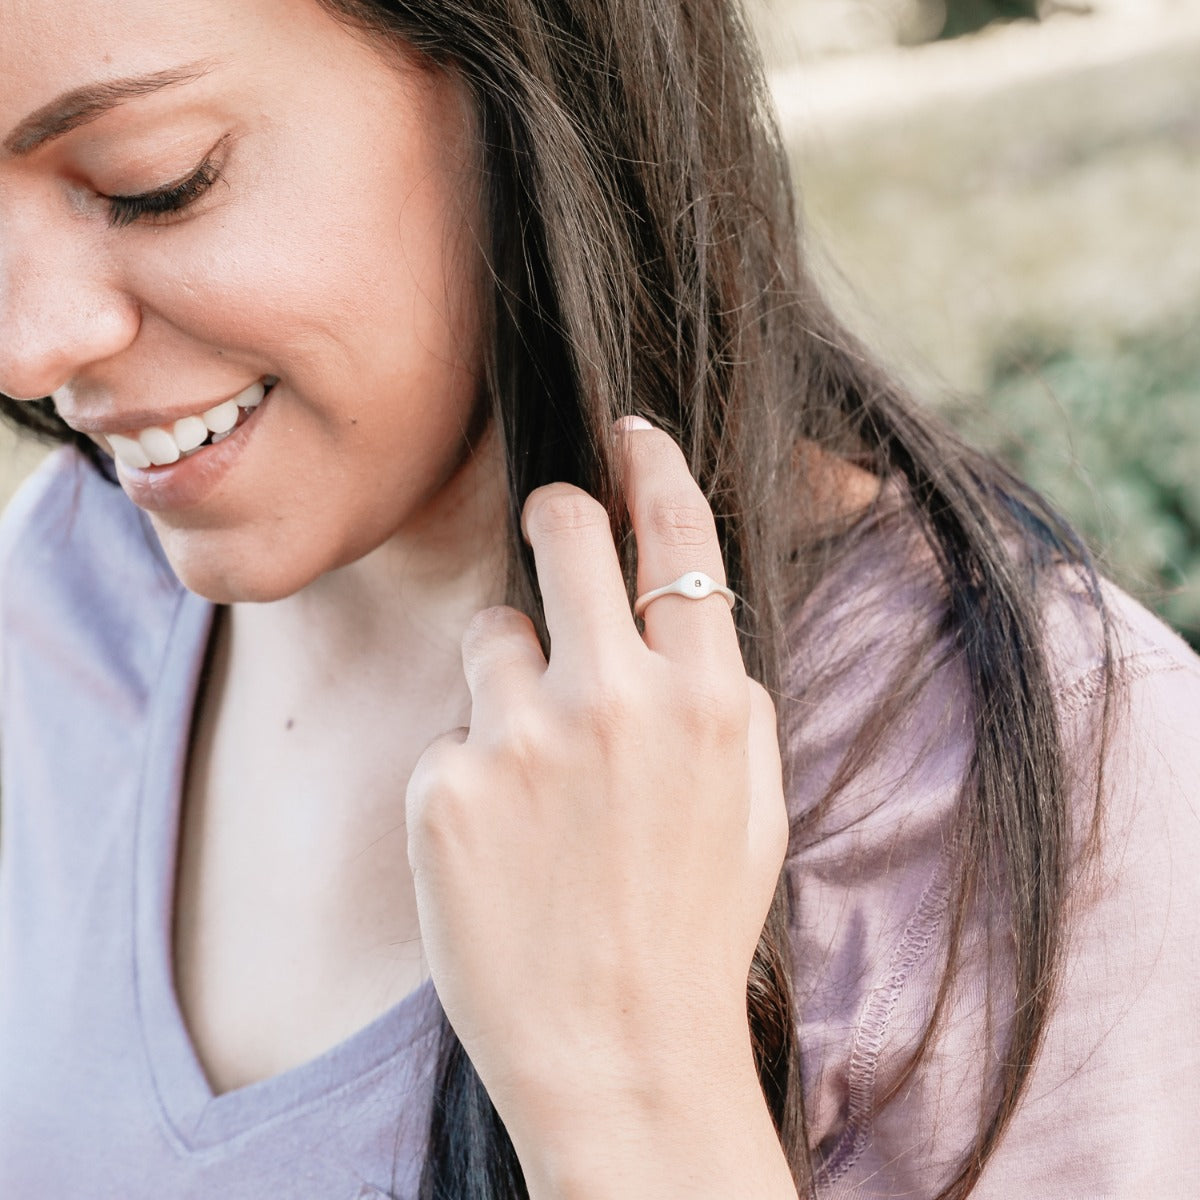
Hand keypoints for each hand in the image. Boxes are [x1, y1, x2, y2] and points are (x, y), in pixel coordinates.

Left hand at [406, 421, 793, 1196]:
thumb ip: (721, 692)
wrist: (622, 1054)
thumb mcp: (751, 801)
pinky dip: (470, 766)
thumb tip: (680, 607)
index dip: (652, 467)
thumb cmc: (693, 925)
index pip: (676, 536)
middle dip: (557, 514)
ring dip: (507, 674)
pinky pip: (451, 729)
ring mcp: (522, 737)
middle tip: (552, 526)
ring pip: (491, 630)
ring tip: (533, 769)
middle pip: (562, 528)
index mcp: (705, 698)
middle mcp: (615, 698)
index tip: (628, 431)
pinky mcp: (444, 785)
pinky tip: (498, 838)